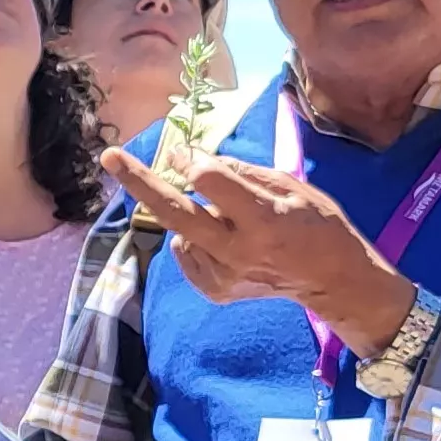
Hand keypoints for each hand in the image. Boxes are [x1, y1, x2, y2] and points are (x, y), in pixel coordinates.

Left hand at [100, 148, 415, 353]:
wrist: (331, 280)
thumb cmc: (315, 222)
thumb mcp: (289, 185)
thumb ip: (239, 173)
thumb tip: (192, 159)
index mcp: (262, 220)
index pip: (210, 182)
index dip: (192, 160)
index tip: (180, 150)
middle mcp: (238, 251)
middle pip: (175, 213)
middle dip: (140, 182)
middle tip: (110, 157)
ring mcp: (223, 276)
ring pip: (181, 230)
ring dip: (191, 214)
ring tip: (229, 220)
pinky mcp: (214, 290)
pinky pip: (184, 251)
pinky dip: (193, 238)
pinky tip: (223, 240)